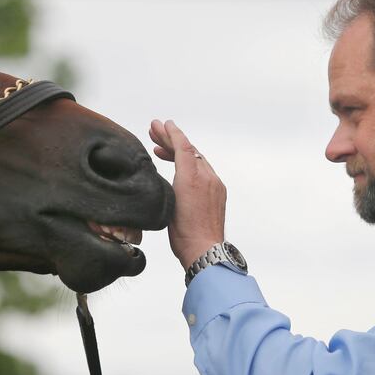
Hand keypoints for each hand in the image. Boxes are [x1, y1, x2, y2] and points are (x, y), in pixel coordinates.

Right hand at [149, 119, 225, 269]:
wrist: (204, 250)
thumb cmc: (184, 233)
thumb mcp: (170, 201)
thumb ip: (175, 177)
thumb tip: (175, 161)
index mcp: (193, 177)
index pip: (183, 146)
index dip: (172, 133)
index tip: (163, 124)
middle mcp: (207, 178)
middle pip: (189, 151)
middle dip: (171, 140)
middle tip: (155, 131)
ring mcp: (215, 185)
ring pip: (196, 160)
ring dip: (179, 153)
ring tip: (160, 151)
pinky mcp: (218, 194)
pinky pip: (203, 171)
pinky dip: (190, 165)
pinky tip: (179, 168)